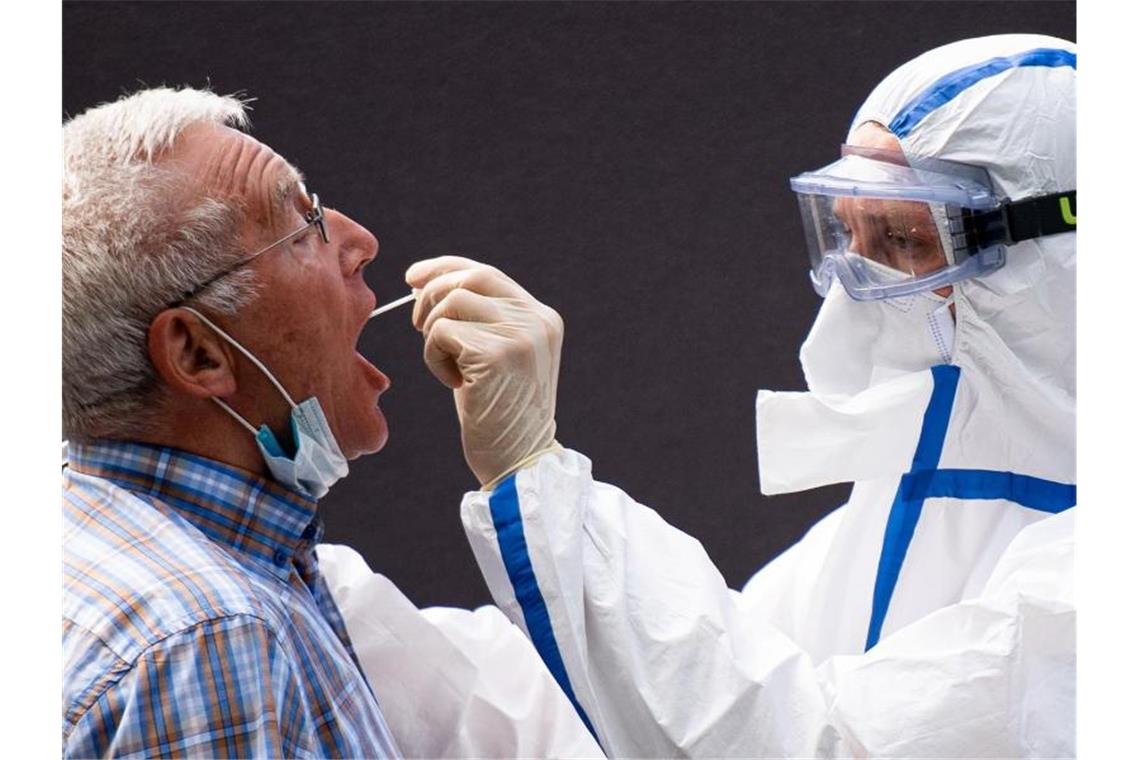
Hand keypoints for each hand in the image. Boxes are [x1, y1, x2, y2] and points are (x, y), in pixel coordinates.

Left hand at [407, 256, 562, 486]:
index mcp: (542, 317)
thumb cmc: (499, 412)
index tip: (413, 276)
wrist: (517, 460)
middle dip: (431, 294)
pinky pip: (442, 332)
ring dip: (432, 332)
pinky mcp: (496, 355)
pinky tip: (451, 382)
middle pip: (469, 278)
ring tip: (445, 364)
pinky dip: (433, 356)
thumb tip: (424, 284)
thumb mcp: (497, 355)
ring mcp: (520, 336)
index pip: (487, 273)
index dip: (445, 268)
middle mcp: (537, 320)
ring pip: (451, 302)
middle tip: (417, 326)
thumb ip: (476, 319)